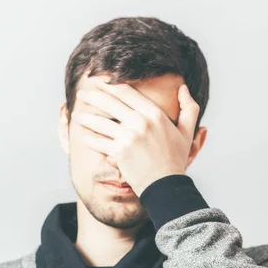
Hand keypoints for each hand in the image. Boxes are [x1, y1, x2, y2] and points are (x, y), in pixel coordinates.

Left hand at [71, 77, 199, 196]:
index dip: (110, 86)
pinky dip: (90, 139)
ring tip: (77, 115)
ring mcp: (129, 137)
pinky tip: (83, 136)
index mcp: (154, 114)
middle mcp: (140, 122)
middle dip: (93, 97)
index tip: (100, 83)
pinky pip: (100, 142)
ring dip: (86, 118)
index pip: (127, 93)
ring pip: (101, 123)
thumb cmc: (176, 159)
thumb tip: (183, 88)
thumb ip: (189, 108)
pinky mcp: (120, 152)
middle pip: (110, 103)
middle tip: (81, 95)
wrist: (167, 185)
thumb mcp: (187, 131)